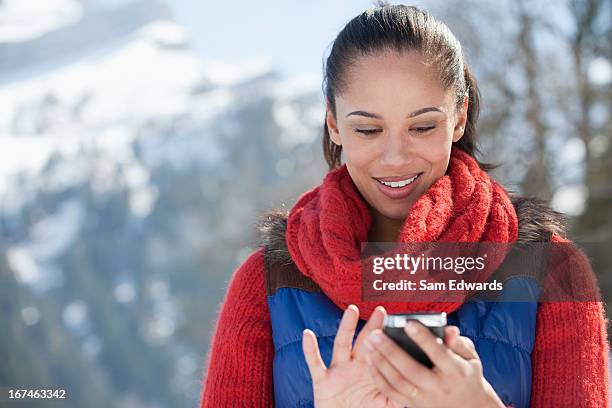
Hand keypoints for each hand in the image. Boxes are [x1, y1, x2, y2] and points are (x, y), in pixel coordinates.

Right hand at [302, 305, 402, 407]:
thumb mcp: (384, 404)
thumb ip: (398, 394)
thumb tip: (417, 387)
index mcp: (369, 371)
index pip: (379, 351)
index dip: (387, 338)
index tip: (398, 322)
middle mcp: (353, 367)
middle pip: (364, 342)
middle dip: (372, 326)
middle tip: (382, 310)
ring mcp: (337, 371)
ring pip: (342, 345)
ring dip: (346, 327)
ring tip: (351, 310)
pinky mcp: (322, 380)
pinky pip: (315, 363)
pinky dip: (310, 349)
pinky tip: (308, 334)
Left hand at [363, 321, 506, 407]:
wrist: (469, 407)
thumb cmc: (466, 374)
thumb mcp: (471, 358)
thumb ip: (459, 342)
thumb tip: (449, 329)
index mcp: (456, 371)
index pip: (438, 353)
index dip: (423, 338)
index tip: (408, 323)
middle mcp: (440, 387)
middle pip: (412, 370)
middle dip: (391, 351)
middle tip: (375, 334)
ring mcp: (425, 399)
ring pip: (398, 382)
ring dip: (380, 362)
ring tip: (368, 343)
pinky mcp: (414, 406)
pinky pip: (392, 392)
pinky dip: (378, 377)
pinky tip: (369, 361)